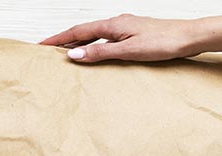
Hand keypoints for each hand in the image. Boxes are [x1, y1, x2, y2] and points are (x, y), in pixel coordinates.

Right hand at [40, 14, 200, 62]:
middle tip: (48, 49)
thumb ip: (100, 53)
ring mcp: (125, 28)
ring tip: (65, 53)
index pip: (77, 31)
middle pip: (83, 31)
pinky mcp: (133, 34)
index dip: (58, 38)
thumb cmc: (164, 41)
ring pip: (95, 35)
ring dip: (78, 43)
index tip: (42, 44)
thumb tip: (75, 54)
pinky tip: (94, 52)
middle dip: (64, 40)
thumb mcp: (128, 51)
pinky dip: (93, 45)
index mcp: (112, 25)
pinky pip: (105, 39)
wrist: (190, 37)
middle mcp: (117, 24)